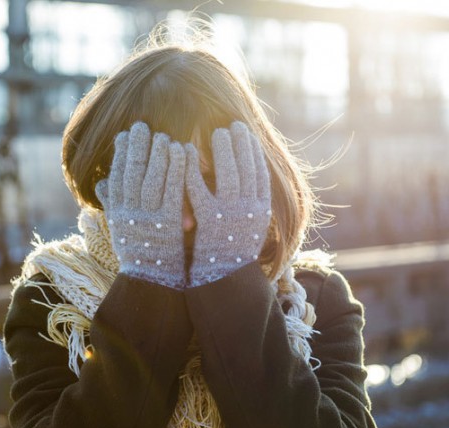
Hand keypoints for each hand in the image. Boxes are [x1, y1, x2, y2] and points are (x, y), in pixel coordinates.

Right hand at [96, 122, 186, 288]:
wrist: (152, 283)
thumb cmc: (139, 255)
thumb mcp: (120, 229)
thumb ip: (112, 204)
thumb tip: (99, 182)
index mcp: (117, 213)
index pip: (116, 176)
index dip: (120, 154)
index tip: (125, 135)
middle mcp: (129, 213)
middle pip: (131, 173)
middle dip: (136, 147)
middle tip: (142, 125)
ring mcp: (148, 218)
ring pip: (150, 178)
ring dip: (156, 154)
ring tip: (162, 135)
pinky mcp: (168, 222)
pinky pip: (171, 190)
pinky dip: (175, 168)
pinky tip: (180, 151)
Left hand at [185, 121, 271, 286]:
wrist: (224, 281)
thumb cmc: (233, 253)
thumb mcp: (250, 227)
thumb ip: (250, 204)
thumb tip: (248, 180)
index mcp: (262, 211)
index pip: (261, 173)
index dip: (254, 151)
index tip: (247, 133)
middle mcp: (250, 211)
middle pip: (248, 168)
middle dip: (241, 144)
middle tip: (233, 125)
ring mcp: (231, 215)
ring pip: (229, 175)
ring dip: (224, 151)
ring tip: (218, 133)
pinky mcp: (209, 221)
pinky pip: (200, 188)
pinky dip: (193, 168)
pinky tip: (186, 151)